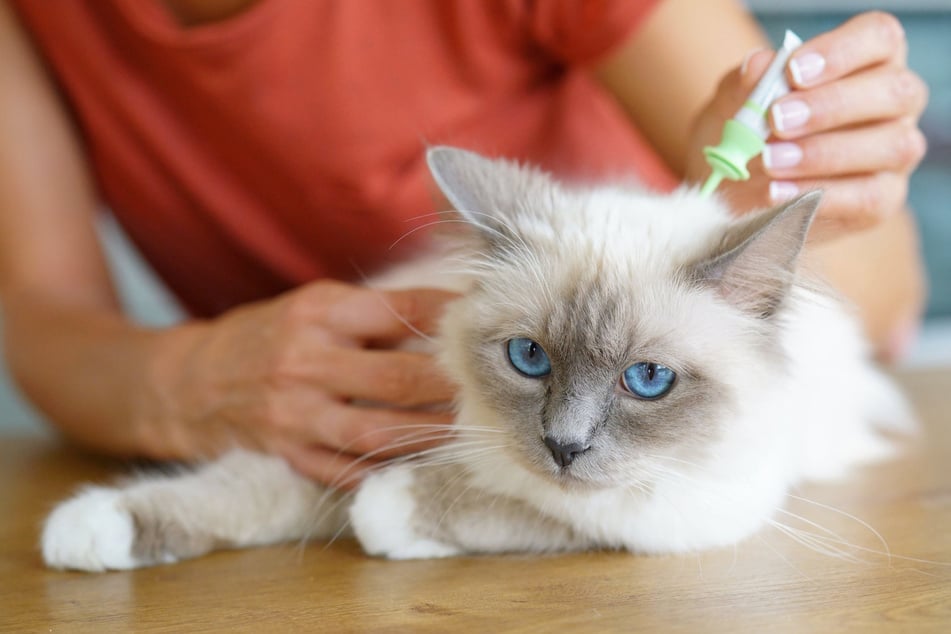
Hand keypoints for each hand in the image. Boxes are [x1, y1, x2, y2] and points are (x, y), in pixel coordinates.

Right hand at [147, 280, 457, 486]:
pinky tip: (420, 464)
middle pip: (398, 376)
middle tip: (490, 386)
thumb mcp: (311, 307)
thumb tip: (446, 316)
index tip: (485, 319)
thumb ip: (372, 315)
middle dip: (452, 383)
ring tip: (467, 430)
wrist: (187, 382)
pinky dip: (387, 469)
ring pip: (378, 431)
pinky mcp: (288, 453)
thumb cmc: (264, 337)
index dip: (450, 316)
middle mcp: (305, 362)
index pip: (400, 310)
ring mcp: (295, 414)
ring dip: (430, 433)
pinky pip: (347, 469)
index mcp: (317, 314)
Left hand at [686, 11, 927, 238]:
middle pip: (894, 91)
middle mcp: (895, 102)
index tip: (792, 72)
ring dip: (825, 153)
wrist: (735, 185)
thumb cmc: (748, 128)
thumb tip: (758, 67)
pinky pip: (869, 197)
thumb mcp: (737, 100)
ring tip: (769, 161)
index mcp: (868, 60)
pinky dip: (821, 195)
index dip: (841, 51)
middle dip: (831, 106)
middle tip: (776, 121)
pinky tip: (776, 192)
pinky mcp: (883, 198)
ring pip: (891, 146)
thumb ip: (748, 83)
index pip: (877, 37)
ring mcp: (895, 151)